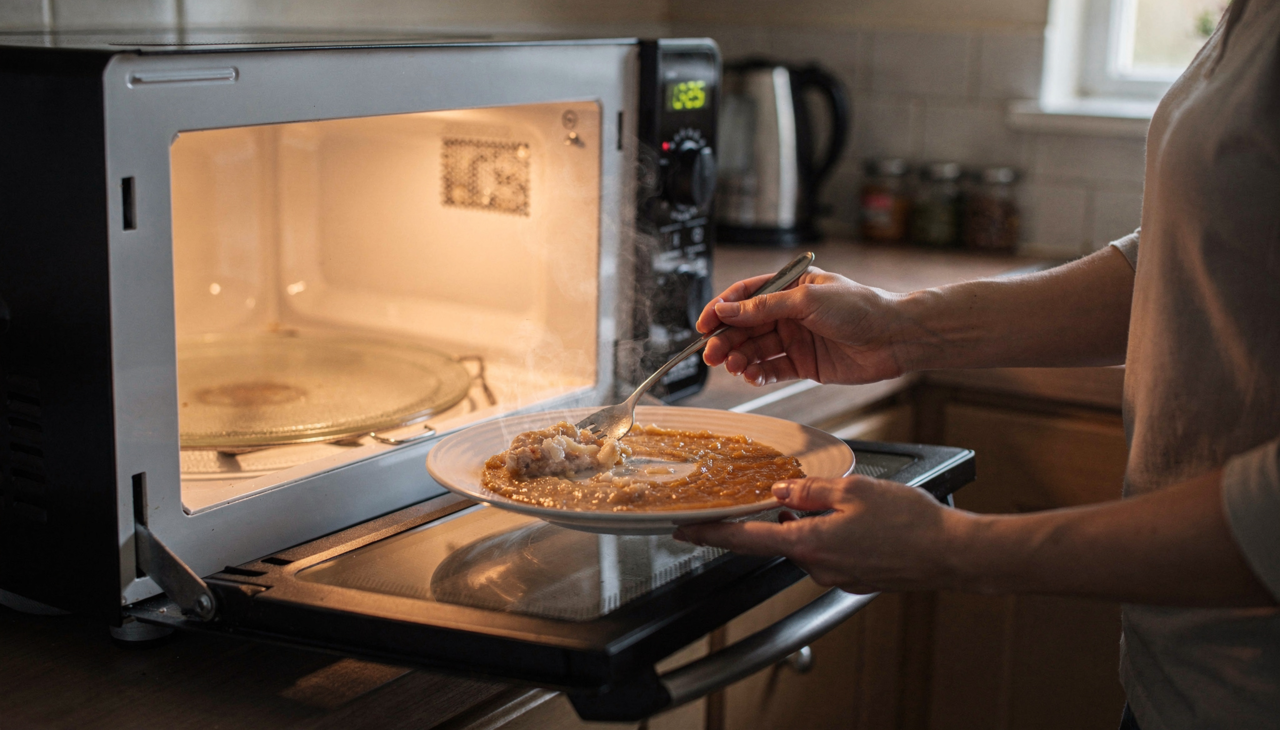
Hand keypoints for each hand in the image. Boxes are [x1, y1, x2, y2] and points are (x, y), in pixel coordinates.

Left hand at [673, 477, 969, 593]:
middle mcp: (817, 567)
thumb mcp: (853, 491)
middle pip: (779, 537)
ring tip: (843, 501)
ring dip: (812, 522)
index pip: (745, 540)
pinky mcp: (854, 578)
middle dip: (778, 515)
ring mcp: (836, 576)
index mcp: (809, 544)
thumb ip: (809, 492)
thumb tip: (780, 493)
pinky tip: (858, 519)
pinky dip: (833, 533)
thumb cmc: (909, 523)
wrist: (951, 555)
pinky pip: (831, 552)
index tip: (683, 530)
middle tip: (785, 491)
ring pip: (808, 542)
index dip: (710, 534)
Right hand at [696, 268, 920, 386]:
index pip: (745, 296)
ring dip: (740, 358)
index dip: (721, 309)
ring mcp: (796, 339)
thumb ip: (764, 306)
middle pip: (746, 326)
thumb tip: (727, 310)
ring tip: (732, 366)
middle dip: (726, 339)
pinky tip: (751, 376)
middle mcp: (789, 312)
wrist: (894, 337)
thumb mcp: (807, 299)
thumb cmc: (859, 306)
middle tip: (711, 354)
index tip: (703, 325)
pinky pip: (773, 369)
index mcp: (789, 287)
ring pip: (756, 349)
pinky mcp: (804, 364)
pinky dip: (759, 373)